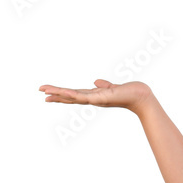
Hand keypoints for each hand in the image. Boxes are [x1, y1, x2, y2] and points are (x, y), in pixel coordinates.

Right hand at [38, 79, 153, 116]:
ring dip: (59, 94)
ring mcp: (96, 100)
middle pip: (70, 97)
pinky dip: (73, 95)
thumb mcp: (113, 87)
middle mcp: (93, 99)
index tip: (48, 94)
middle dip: (55, 95)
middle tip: (41, 93)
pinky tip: (64, 92)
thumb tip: (96, 82)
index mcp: (94, 96)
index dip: (61, 94)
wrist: (141, 96)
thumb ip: (104, 85)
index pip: (74, 94)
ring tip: (45, 91)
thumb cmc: (129, 92)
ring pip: (73, 97)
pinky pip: (84, 96)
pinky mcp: (101, 98)